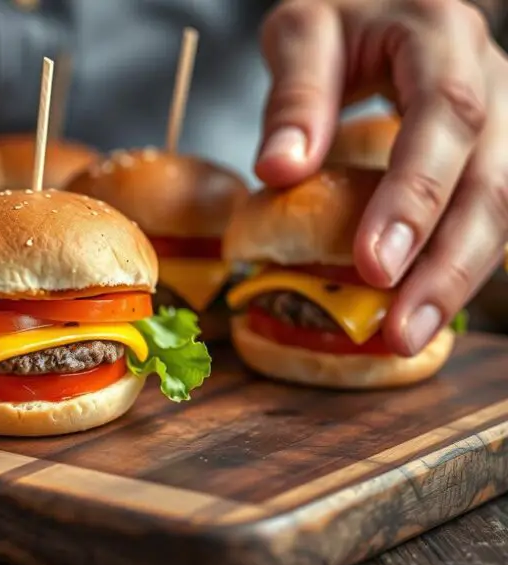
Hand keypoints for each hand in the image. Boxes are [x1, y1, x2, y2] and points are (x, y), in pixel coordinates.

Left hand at [256, 0, 507, 355]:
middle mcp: (492, 76)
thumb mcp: (302, 30)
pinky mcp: (496, 151)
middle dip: (449, 262)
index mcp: (443, 36)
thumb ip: (295, 96)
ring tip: (405, 334)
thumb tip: (277, 171)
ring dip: (460, 277)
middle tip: (398, 328)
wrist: (381, 1)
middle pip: (495, 178)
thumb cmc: (337, 15)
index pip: (447, 119)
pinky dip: (461, 263)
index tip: (374, 265)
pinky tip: (423, 306)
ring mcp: (505, 117)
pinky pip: (494, 213)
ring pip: (507, 205)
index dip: (415, 196)